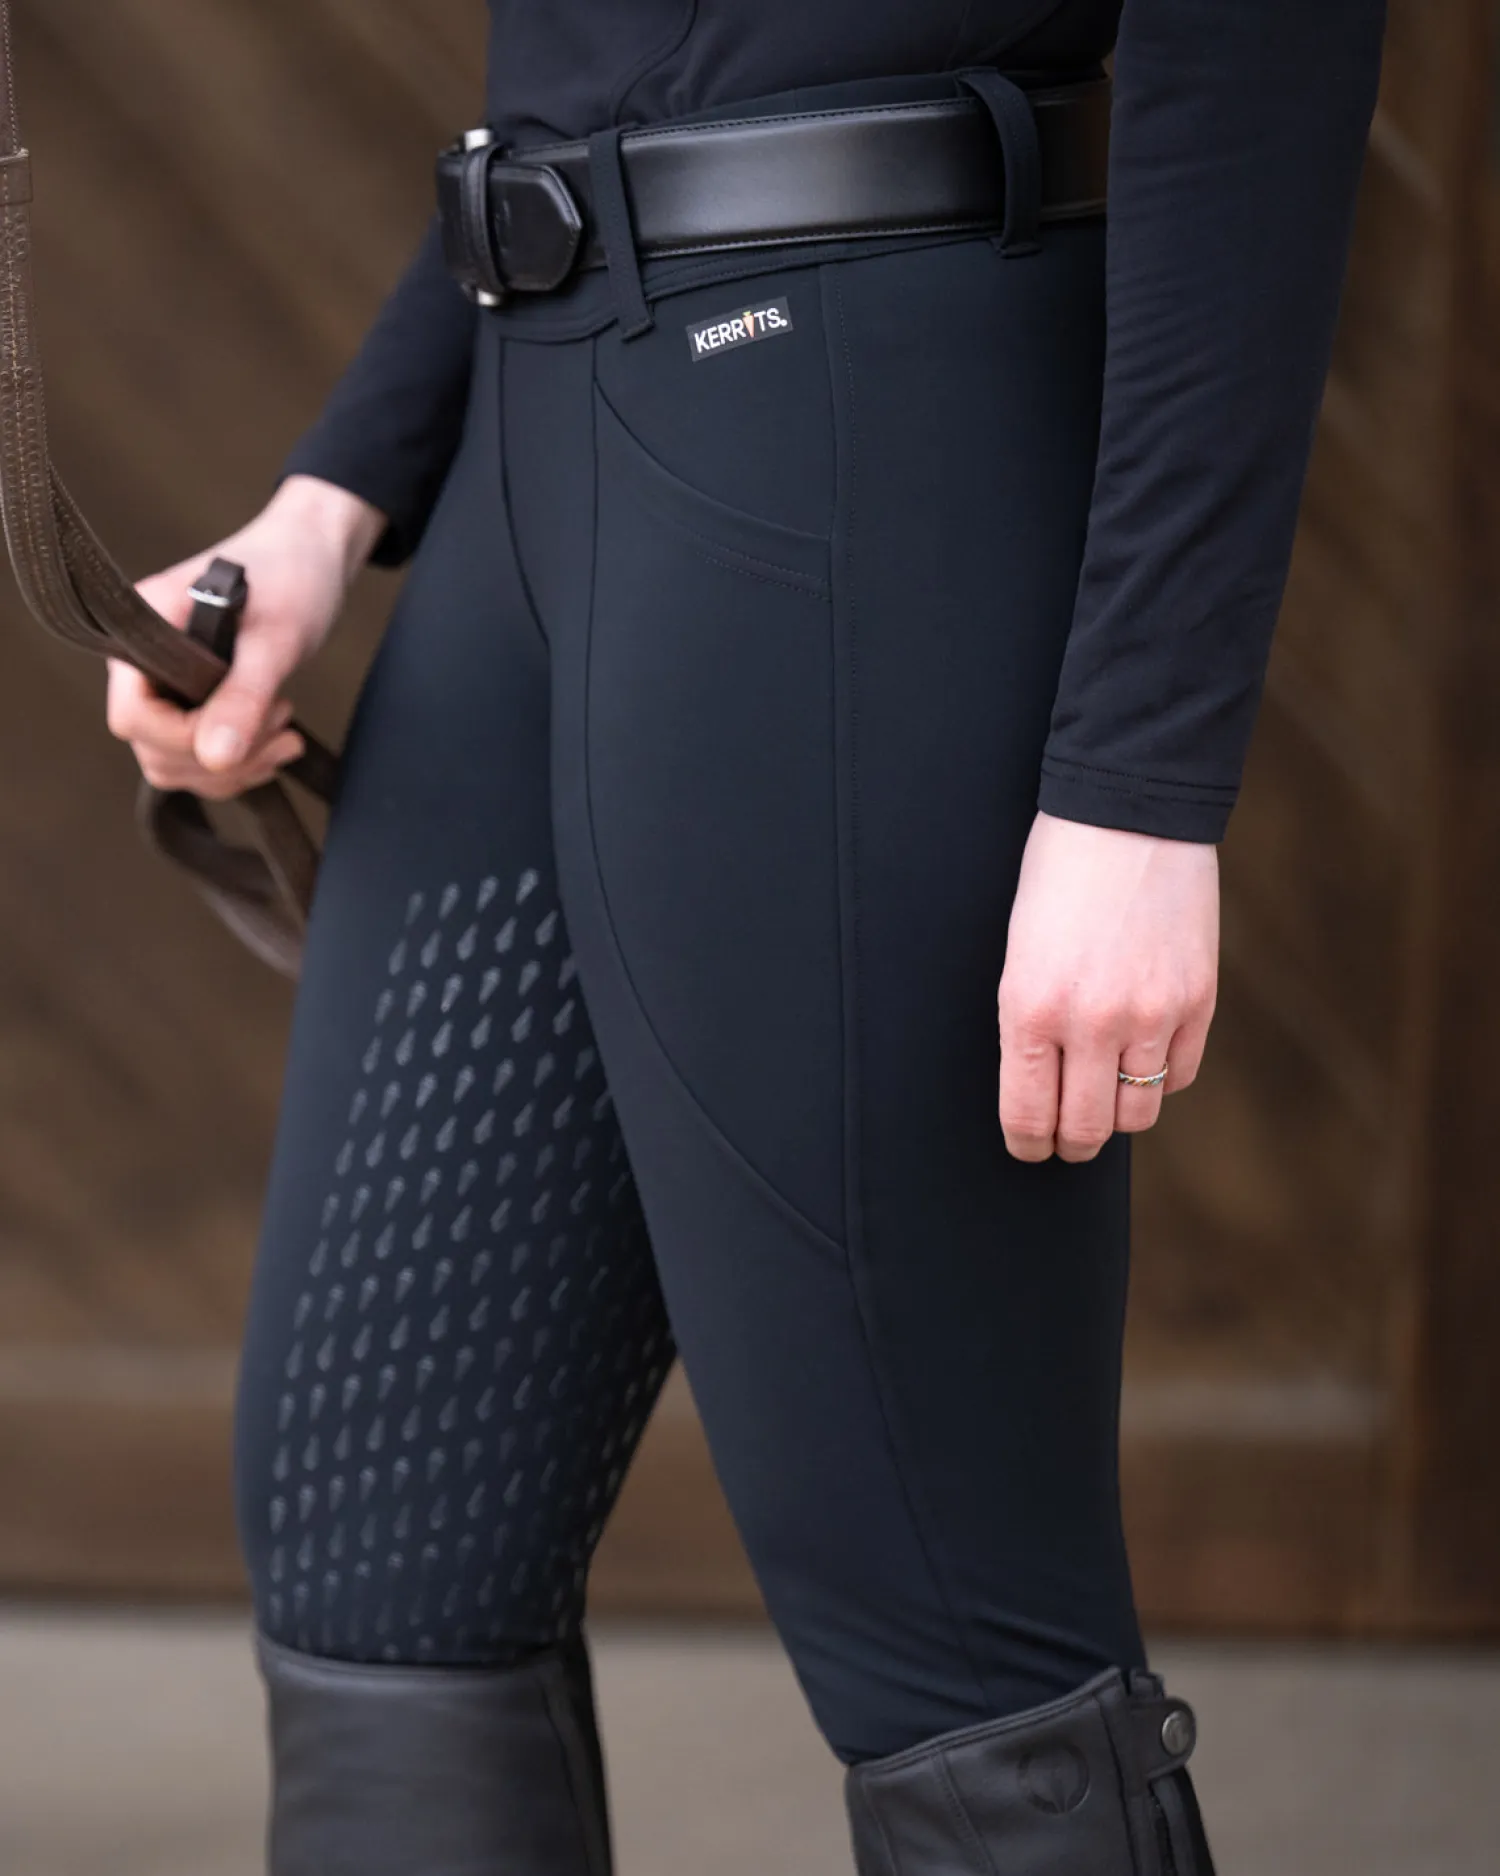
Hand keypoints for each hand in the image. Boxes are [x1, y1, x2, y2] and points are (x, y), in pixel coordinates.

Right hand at [107, 475, 385, 800]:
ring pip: (177, 763)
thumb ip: (243, 695)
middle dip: (221, 756)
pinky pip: (200, 758)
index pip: (133, 715)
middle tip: (281, 721)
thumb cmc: (290, 576)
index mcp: (142, 633)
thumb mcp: (274, 637)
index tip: (247, 723)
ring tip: (286, 730)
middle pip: (153, 748)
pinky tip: (278, 740)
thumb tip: (216, 758)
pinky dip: (240, 764)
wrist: (311, 556)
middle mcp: (143, 664)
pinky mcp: (194, 702)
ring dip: (237, 766)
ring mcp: (167, 686)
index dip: (185, 737)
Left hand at [997, 811, 1218, 1161]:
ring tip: (1105, 1099)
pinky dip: (1162, 1076)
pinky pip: (1182, 1073)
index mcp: (1029, 1008)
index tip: (1029, 1149)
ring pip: (1138, 1114)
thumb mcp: (1018, 953)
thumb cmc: (1058, 876)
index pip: (1027, 1117)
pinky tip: (1144, 1054)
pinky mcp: (1199, 1000)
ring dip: (1118, 1115)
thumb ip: (1030, 1023)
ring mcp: (1152, 1014)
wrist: (1128, 813)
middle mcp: (1091, 1023)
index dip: (1027, 1146)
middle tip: (1066, 1141)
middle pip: (1086, 1130)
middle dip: (1070, 1145)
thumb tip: (1042, 1089)